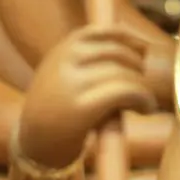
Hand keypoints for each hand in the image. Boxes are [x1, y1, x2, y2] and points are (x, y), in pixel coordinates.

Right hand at [16, 26, 156, 169]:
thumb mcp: (67, 75)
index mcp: (63, 50)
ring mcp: (72, 82)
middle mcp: (65, 61)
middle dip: (138, 67)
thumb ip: (93, 57)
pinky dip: (144, 99)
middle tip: (142, 86)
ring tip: (144, 104)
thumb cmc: (59, 111)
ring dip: (143, 88)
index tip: (144, 49)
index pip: (105, 32)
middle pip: (120, 53)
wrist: (33, 147)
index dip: (130, 38)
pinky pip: (127, 91)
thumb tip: (141, 42)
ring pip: (126, 74)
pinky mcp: (82, 107)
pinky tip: (146, 109)